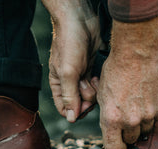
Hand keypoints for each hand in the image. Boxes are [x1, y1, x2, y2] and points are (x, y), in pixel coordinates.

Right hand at [42, 0, 101, 121]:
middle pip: (80, 104)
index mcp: (58, 86)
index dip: (76, 112)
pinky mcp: (90, 70)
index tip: (84, 106)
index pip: (65, 109)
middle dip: (86, 99)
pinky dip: (99, 84)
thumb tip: (71, 118)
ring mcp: (80, 77)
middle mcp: (68, 84)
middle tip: (88, 87)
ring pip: (90, 96)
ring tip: (92, 78)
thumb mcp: (68, 73)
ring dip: (94, 91)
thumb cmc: (69, 44)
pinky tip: (98, 77)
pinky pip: (96, 86)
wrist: (80, 21)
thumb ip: (70, 96)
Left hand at [94, 15, 157, 148]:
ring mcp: (148, 114)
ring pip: (146, 131)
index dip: (115, 148)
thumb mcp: (101, 96)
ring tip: (135, 109)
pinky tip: (145, 101)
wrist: (135, 55)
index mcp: (112, 119)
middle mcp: (131, 120)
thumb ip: (107, 117)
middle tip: (125, 121)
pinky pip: (157, 119)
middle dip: (127, 134)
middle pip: (131, 140)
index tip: (117, 143)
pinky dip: (152, 114)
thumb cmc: (114, 73)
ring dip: (141, 125)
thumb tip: (111, 131)